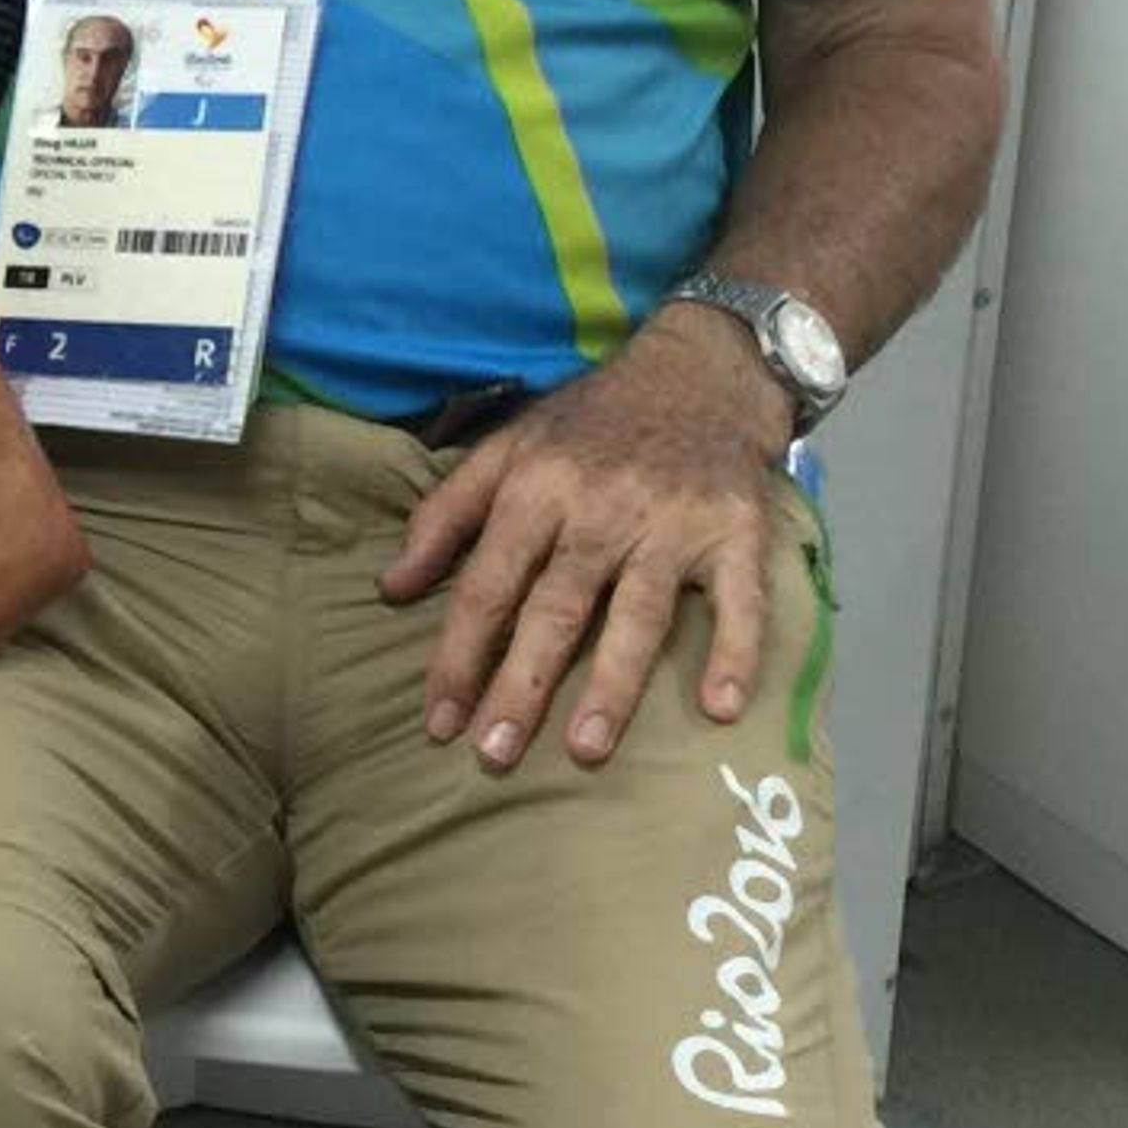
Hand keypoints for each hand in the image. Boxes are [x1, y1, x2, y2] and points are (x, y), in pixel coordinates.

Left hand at [377, 315, 797, 772]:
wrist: (699, 372)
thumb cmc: (590, 424)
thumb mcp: (504, 449)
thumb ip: (444, 516)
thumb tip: (389, 587)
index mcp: (535, 491)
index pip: (485, 585)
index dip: (458, 654)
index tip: (438, 720)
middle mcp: (600, 511)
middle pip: (554, 609)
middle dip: (520, 685)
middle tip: (492, 755)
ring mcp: (672, 525)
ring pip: (637, 615)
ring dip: (612, 685)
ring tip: (584, 750)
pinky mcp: (736, 534)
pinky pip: (739, 601)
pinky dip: (734, 652)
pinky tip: (720, 709)